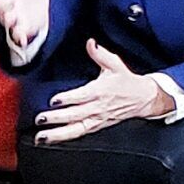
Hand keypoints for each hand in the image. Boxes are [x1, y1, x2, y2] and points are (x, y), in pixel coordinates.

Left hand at [33, 40, 175, 143]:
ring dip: (58, 134)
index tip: (54, 100)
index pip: (83, 96)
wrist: (143, 98)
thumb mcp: (115, 65)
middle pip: (76, 115)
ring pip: (76, 129)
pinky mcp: (96, 126)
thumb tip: (91, 43)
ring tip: (42, 137)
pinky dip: (65, 138)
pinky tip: (51, 140)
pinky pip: (80, 133)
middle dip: (57, 118)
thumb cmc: (126, 81)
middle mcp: (98, 107)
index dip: (68, 99)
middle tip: (41, 118)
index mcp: (101, 91)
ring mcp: (97, 119)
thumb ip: (100, 54)